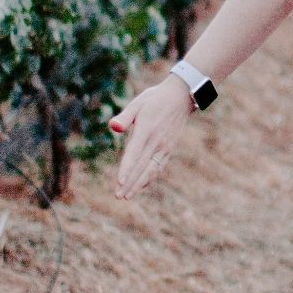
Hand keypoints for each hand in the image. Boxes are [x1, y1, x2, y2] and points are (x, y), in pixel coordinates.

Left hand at [108, 79, 192, 198]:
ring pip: (151, 170)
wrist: (180, 97)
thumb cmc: (154, 99)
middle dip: (130, 182)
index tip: (120, 182)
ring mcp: (165, 147)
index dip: (127, 168)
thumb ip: (124, 117)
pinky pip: (159, 167)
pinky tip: (141, 186)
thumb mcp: (137, 103)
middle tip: (118, 196)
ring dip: (139, 184)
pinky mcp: (169, 149)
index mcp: (146, 129)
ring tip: (127, 196)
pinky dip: (150, 178)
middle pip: (142, 166)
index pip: (134, 153)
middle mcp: (157, 141)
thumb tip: (112, 127)